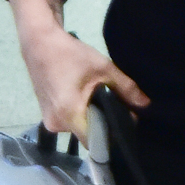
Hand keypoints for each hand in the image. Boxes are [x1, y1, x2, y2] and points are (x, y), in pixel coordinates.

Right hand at [6, 0, 148, 140]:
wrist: (39, 42)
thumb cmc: (70, 54)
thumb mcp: (103, 68)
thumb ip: (126, 89)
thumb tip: (146, 105)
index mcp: (69, 115)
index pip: (96, 142)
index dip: (113, 136)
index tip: (125, 123)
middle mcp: (56, 124)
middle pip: (88, 135)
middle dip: (104, 124)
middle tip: (118, 108)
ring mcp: (48, 120)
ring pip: (79, 127)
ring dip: (92, 117)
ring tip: (101, 100)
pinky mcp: (46, 114)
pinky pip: (69, 121)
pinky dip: (80, 113)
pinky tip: (86, 98)